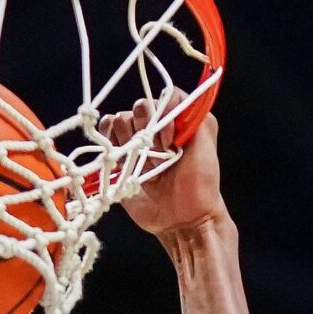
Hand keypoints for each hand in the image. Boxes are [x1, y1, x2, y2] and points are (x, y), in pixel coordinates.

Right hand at [109, 100, 227, 238]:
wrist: (183, 218)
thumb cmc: (200, 184)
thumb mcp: (207, 146)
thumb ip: (196, 117)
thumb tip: (172, 99)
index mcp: (180, 119)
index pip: (165, 95)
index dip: (164, 114)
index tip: (170, 141)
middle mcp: (158, 125)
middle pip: (140, 105)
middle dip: (147, 132)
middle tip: (160, 157)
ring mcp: (137, 139)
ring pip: (120, 119)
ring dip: (131, 142)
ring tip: (146, 165)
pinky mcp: (120, 154)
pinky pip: (106, 132)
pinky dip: (111, 142)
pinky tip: (124, 161)